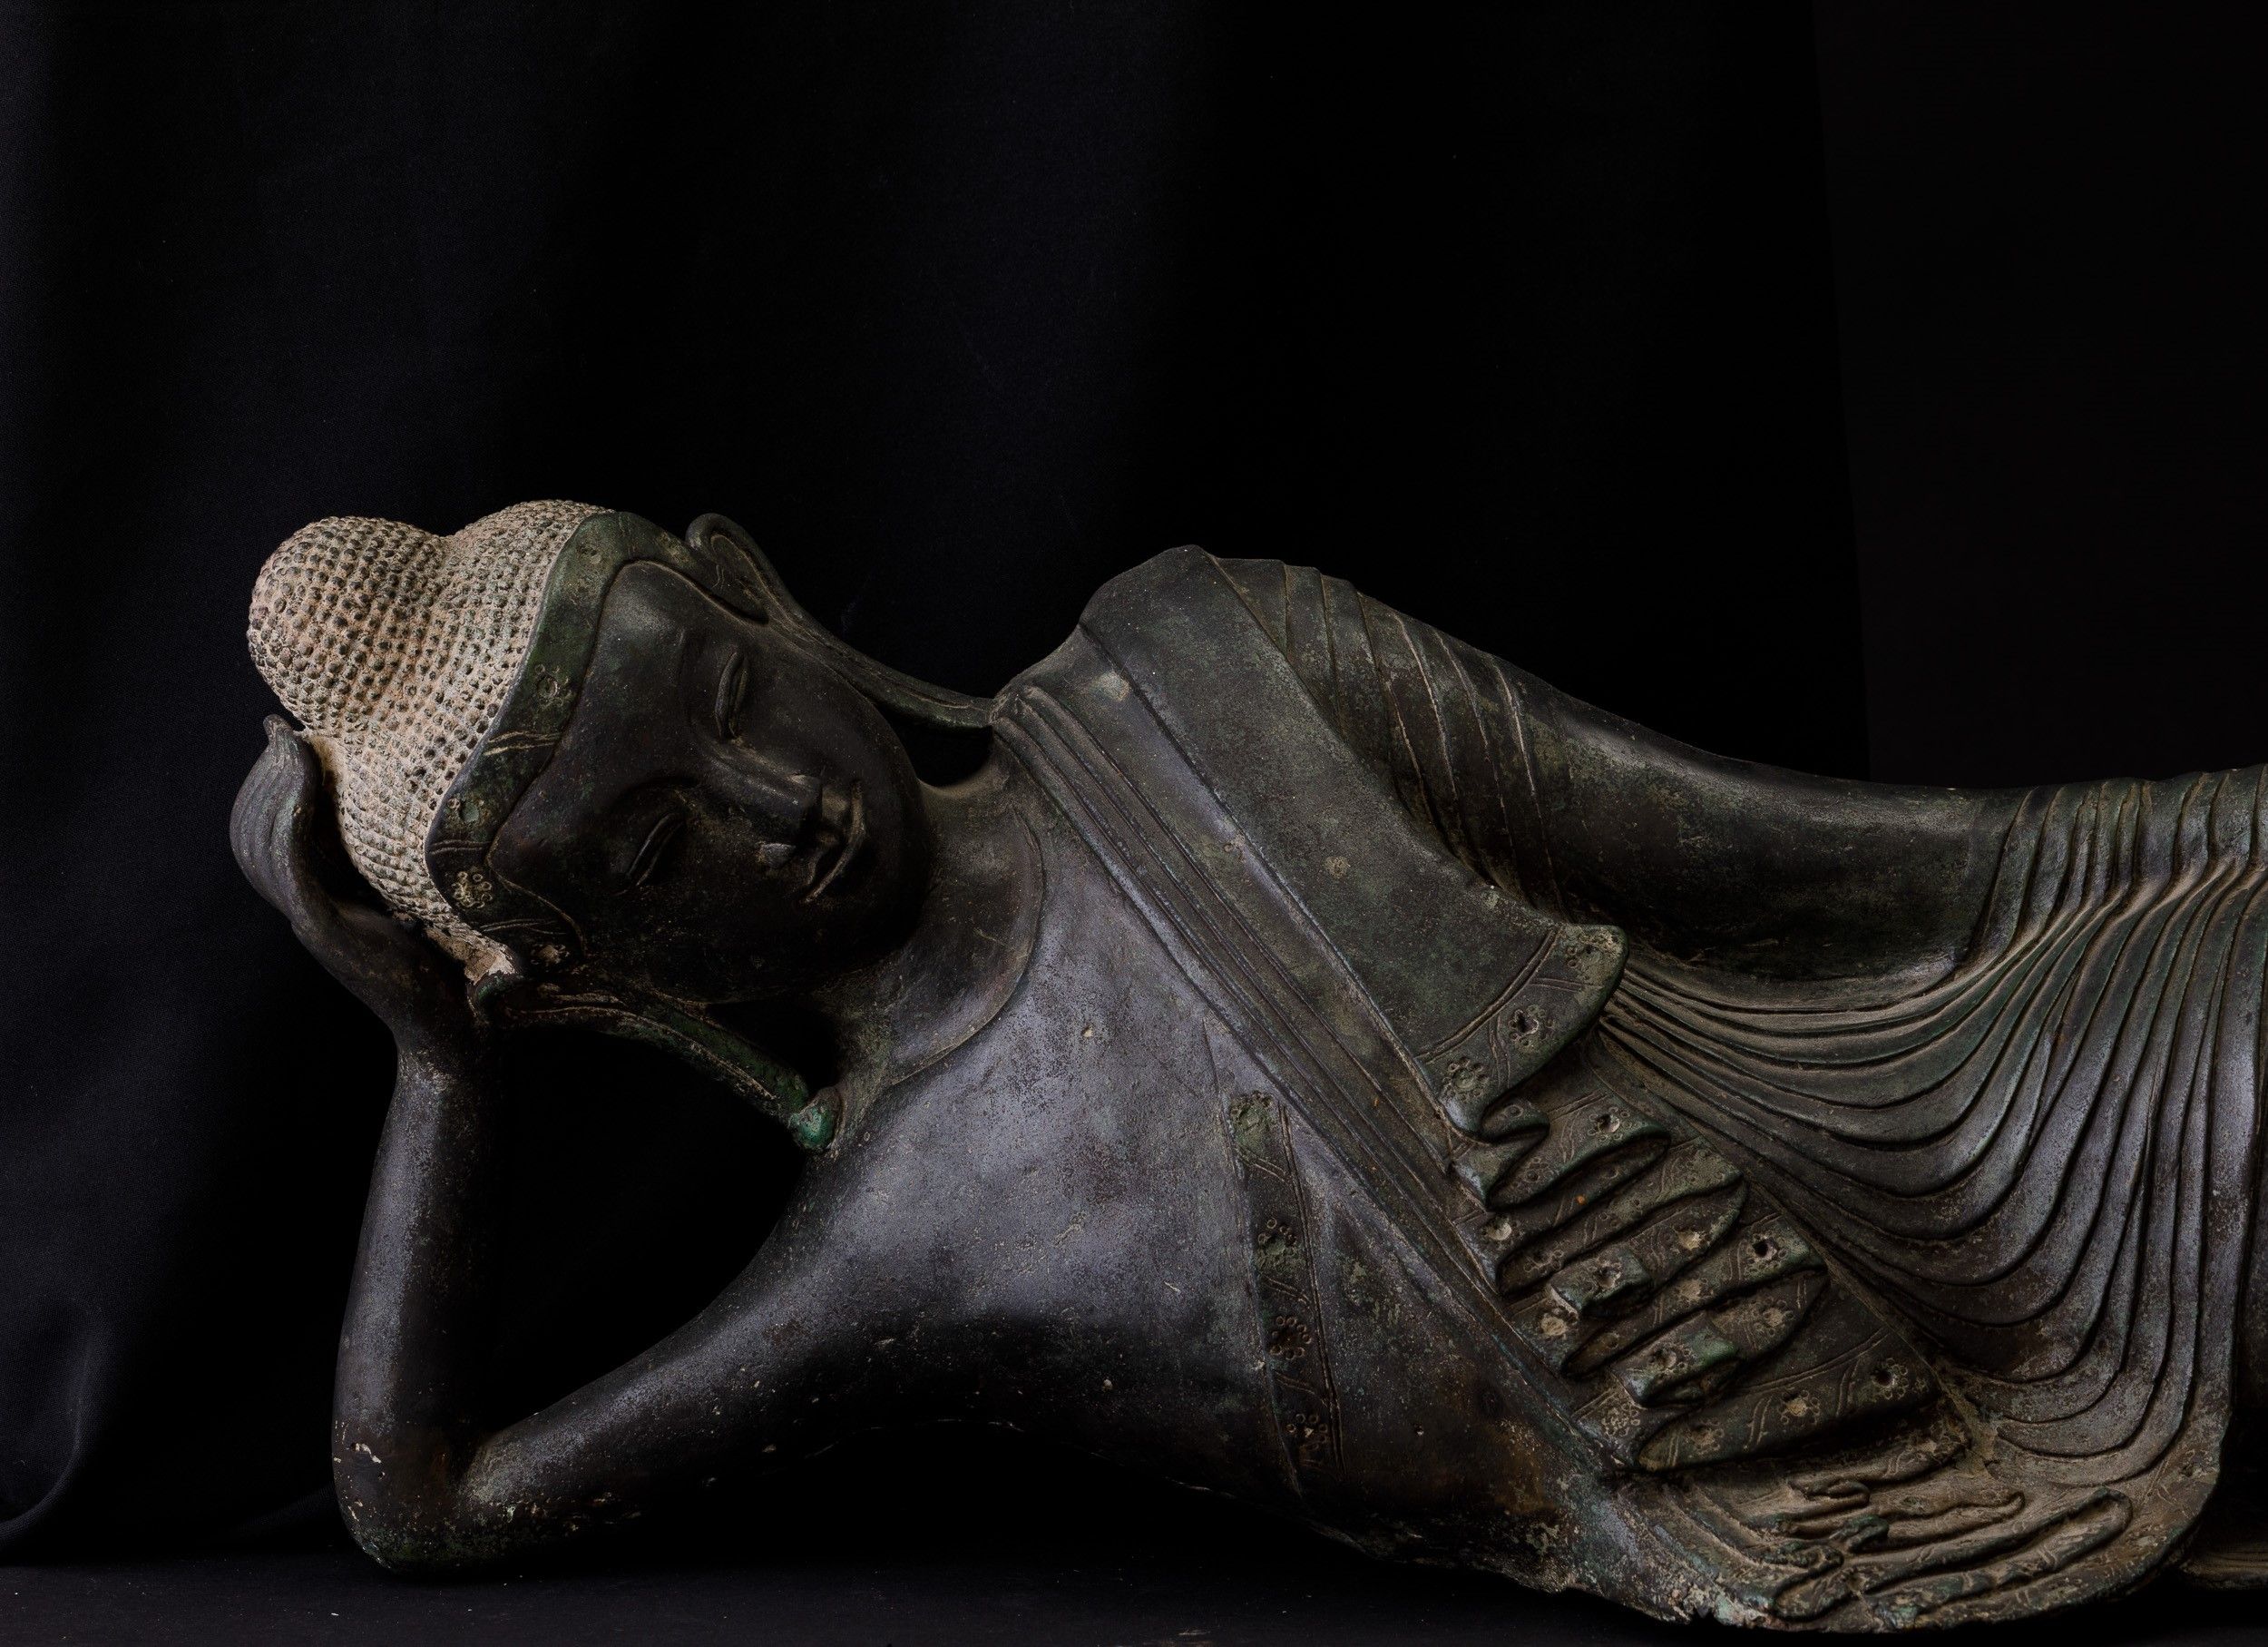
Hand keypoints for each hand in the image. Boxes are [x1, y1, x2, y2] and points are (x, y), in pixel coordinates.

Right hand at [232, 716, 477, 1058]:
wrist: (458, 1038)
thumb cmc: (456, 972)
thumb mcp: (423, 905)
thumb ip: (404, 870)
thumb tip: (422, 816)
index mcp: (324, 902)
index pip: (266, 835)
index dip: (267, 785)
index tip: (282, 733)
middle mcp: (307, 911)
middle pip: (253, 833)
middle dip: (264, 777)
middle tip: (283, 732)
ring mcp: (312, 922)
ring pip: (265, 844)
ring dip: (276, 788)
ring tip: (294, 745)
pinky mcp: (328, 932)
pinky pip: (293, 867)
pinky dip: (290, 820)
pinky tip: (304, 783)